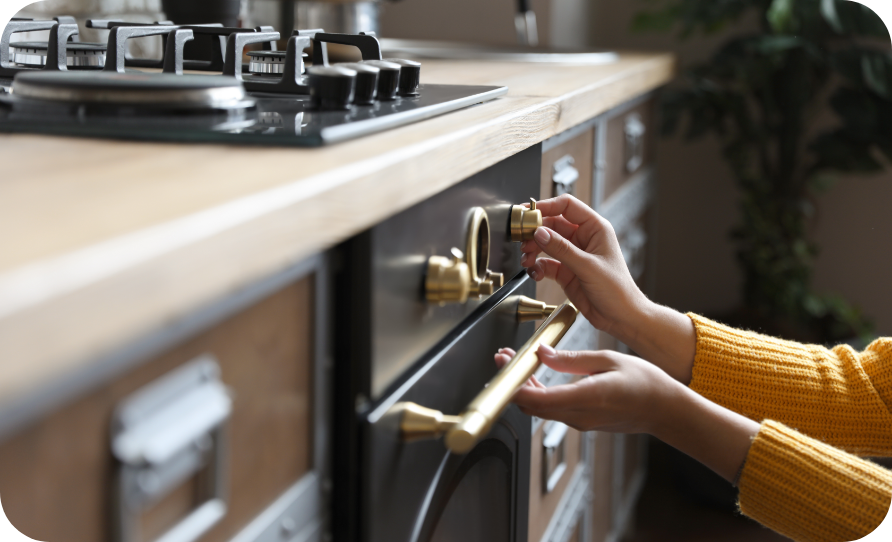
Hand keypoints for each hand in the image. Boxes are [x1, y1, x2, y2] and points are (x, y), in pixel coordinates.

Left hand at [494, 344, 682, 433]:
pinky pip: (552, 410)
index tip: (503, 365)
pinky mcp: (582, 422)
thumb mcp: (608, 359)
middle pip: (532, 406)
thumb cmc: (645, 384)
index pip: (538, 399)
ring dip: (524, 388)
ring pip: (540, 409)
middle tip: (504, 359)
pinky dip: (538, 394)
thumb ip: (571, 358)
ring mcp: (580, 422)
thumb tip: (543, 352)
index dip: (514, 384)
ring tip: (517, 364)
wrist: (665, 410)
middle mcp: (580, 416)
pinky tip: (536, 377)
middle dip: (513, 383)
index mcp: (587, 398)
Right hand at [520, 195, 696, 383]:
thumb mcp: (588, 266)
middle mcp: (583, 239)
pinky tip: (535, 272)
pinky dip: (537, 267)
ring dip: (533, 250)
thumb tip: (540, 233)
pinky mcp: (566, 271)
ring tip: (526, 258)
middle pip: (552, 224)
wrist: (621, 318)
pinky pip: (546, 263)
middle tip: (522, 239)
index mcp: (595, 228)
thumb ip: (562, 249)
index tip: (529, 212)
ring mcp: (573, 255)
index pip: (567, 206)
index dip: (546, 206)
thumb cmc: (618, 290)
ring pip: (546, 244)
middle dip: (535, 231)